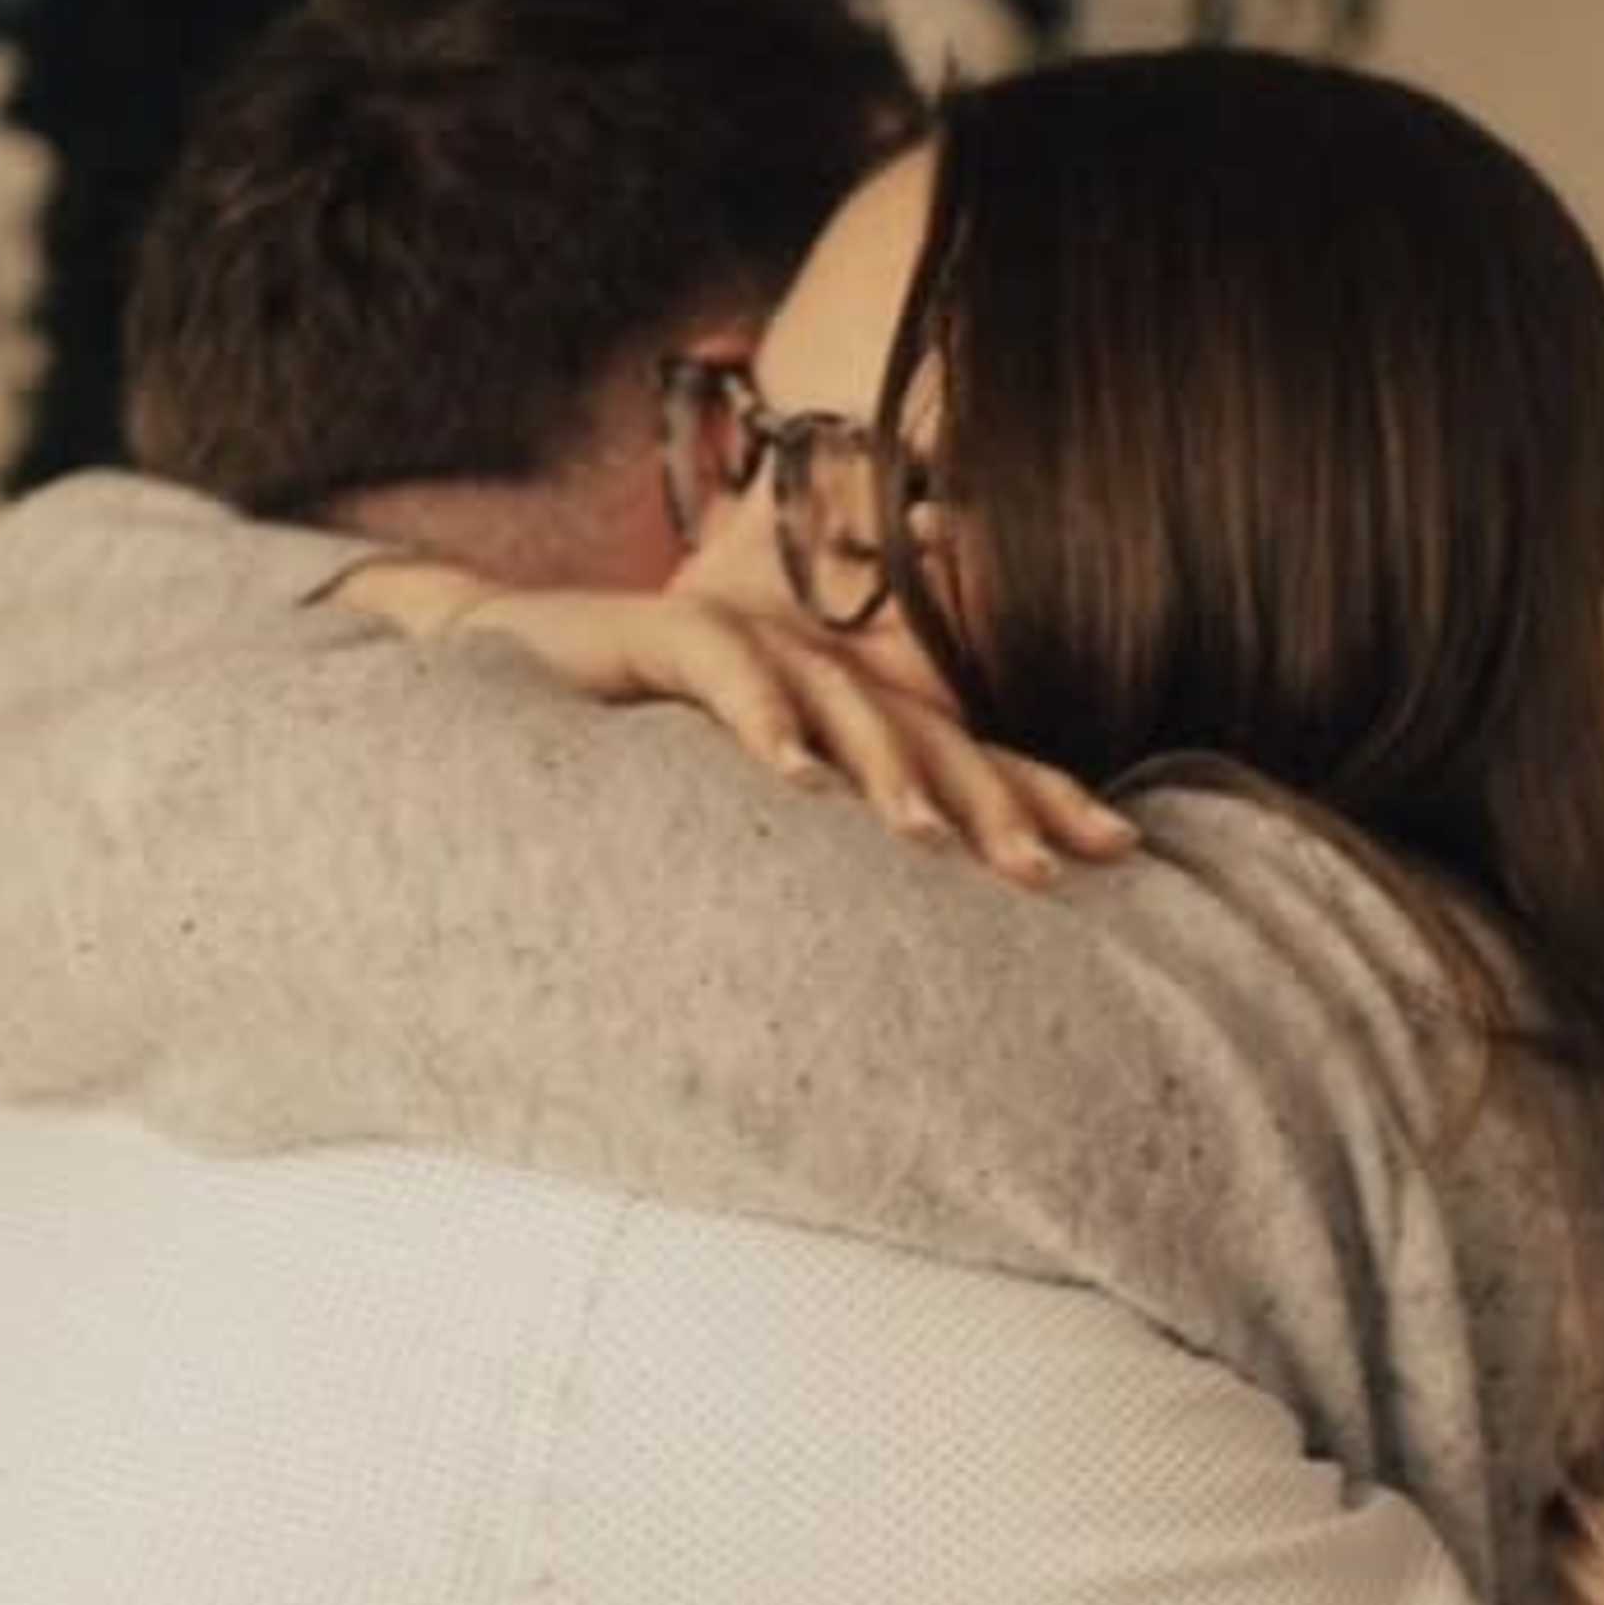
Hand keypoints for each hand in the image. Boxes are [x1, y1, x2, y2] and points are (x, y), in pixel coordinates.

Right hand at [331, 563, 1135, 888]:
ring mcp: (741, 649)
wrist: (481, 692)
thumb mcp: (730, 846)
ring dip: (885, 768)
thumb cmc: (606, 792)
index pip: (961, 760)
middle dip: (990, 803)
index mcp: (839, 731)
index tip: (1122, 853)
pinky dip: (760, 719)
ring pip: (837, 701)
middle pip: (924, 737)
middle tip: (1040, 874)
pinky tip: (791, 774)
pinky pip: (721, 667)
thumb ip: (808, 884)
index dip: (1040, 798)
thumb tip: (900, 973)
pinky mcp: (659, 630)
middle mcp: (807, 684)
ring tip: (924, 835)